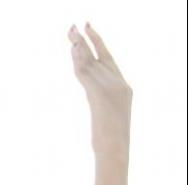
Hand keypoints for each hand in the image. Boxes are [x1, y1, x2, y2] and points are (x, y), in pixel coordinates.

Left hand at [69, 24, 130, 157]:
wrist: (115, 150)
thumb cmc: (109, 140)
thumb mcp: (104, 116)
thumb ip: (100, 101)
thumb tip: (95, 99)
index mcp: (122, 87)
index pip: (108, 59)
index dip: (98, 43)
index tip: (87, 30)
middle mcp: (119, 83)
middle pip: (100, 55)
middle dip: (87, 39)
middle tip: (74, 26)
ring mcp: (111, 88)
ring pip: (92, 62)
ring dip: (79, 46)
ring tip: (70, 33)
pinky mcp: (100, 94)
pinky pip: (87, 73)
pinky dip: (80, 61)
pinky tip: (73, 51)